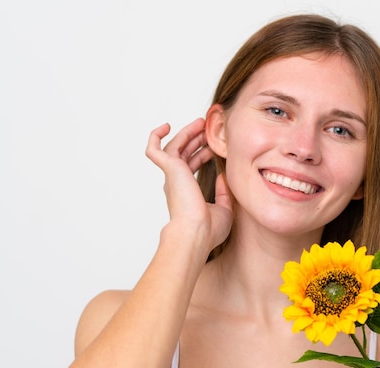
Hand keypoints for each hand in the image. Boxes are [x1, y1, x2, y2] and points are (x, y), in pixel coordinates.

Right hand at [145, 119, 232, 250]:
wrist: (196, 233)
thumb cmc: (208, 229)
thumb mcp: (225, 209)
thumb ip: (224, 192)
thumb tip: (223, 176)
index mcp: (186, 191)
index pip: (191, 167)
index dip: (201, 154)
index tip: (213, 147)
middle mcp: (176, 182)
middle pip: (183, 153)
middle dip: (195, 139)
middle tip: (207, 128)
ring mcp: (172, 175)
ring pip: (174, 146)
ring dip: (187, 133)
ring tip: (201, 122)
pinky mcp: (169, 169)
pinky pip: (154, 149)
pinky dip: (155, 136)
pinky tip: (166, 126)